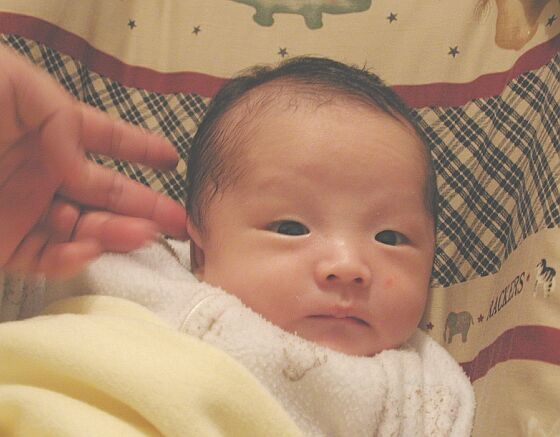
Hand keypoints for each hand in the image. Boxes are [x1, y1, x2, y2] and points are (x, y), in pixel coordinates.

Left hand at [0, 45, 187, 278]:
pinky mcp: (3, 244)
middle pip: (105, 193)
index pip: (107, 138)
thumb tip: (83, 165)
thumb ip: (62, 121)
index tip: (171, 159)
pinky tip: (90, 246)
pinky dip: (72, 257)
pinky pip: (46, 256)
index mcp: (50, 129)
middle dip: (146, 205)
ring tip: (145, 234)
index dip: (140, 147)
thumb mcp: (16, 86)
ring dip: (118, 233)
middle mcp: (44, 173)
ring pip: (84, 228)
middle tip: (180, 221)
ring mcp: (25, 210)